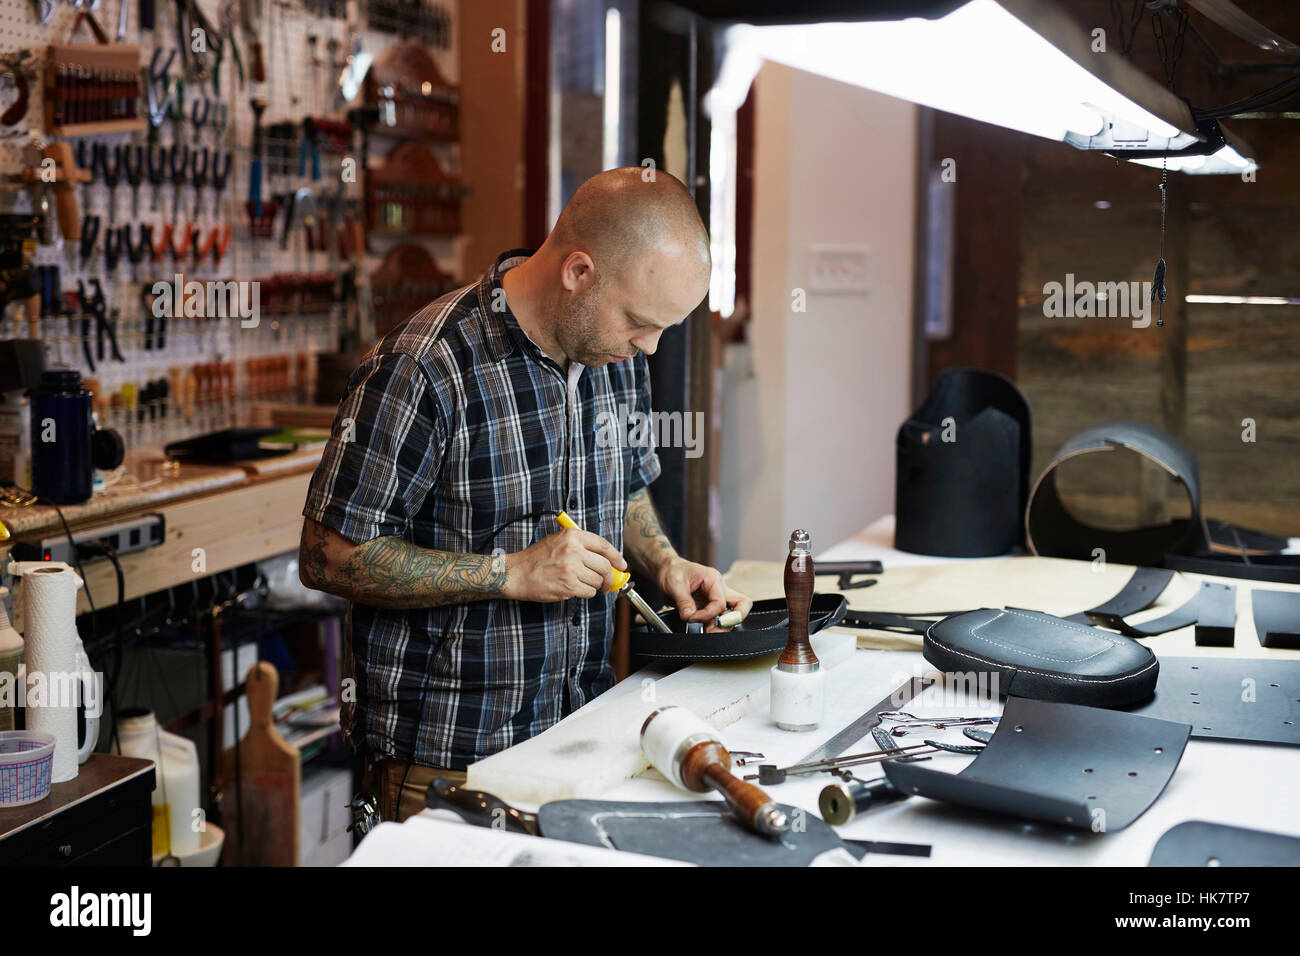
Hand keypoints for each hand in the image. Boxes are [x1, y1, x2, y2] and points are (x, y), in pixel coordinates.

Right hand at [503, 528, 627, 602]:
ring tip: (582, 584)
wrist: (516, 573)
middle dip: (608, 577)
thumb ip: (580, 545)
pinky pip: (588, 592)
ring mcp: (572, 568)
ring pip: (597, 580)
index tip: (622, 565)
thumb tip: (605, 558)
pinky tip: (575, 589)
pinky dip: (585, 593)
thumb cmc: (536, 558)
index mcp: (572, 536)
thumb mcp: (557, 540)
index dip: (616, 557)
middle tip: (607, 583)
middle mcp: (574, 550)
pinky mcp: (569, 585)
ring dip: (594, 586)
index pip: (603, 545)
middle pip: (604, 565)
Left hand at [655, 557, 752, 628]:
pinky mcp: (708, 606)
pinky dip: (712, 626)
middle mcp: (718, 589)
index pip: (720, 602)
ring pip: (731, 614)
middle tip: (717, 630)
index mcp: (713, 579)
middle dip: (732, 620)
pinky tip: (703, 629)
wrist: (667, 571)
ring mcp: (714, 598)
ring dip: (721, 626)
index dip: (708, 614)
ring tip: (708, 632)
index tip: (692, 618)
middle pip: (741, 604)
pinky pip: (716, 618)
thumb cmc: (673, 571)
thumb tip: (689, 616)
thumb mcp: (675, 585)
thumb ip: (684, 603)